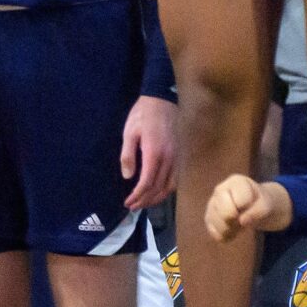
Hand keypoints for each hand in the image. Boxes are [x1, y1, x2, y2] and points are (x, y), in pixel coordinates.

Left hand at [120, 95, 178, 209]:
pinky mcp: (179, 156)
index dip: (137, 196)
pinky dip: (166, 190)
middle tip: (132, 206)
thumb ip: (128, 155)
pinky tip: (158, 192)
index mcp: (154, 154)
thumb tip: (128, 177)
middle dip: (145, 200)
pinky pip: (175, 179)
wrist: (163, 100)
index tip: (127, 202)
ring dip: (156, 198)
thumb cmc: (142, 115)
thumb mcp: (129, 132)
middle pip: (158, 188)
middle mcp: (168, 159)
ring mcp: (176, 158)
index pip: (147, 183)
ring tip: (144, 203)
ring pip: (169, 187)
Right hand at [203, 173, 292, 242]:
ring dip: (233, 230)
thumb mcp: (266, 204)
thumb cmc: (260, 202)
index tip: (252, 205)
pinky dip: (226, 236)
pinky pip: (215, 234)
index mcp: (235, 182)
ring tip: (239, 223)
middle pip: (226, 214)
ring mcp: (212, 204)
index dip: (249, 209)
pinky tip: (232, 229)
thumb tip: (242, 221)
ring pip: (220, 226)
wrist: (253, 205)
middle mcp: (220, 190)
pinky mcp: (208, 218)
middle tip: (244, 217)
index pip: (241, 202)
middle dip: (238, 220)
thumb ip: (258, 211)